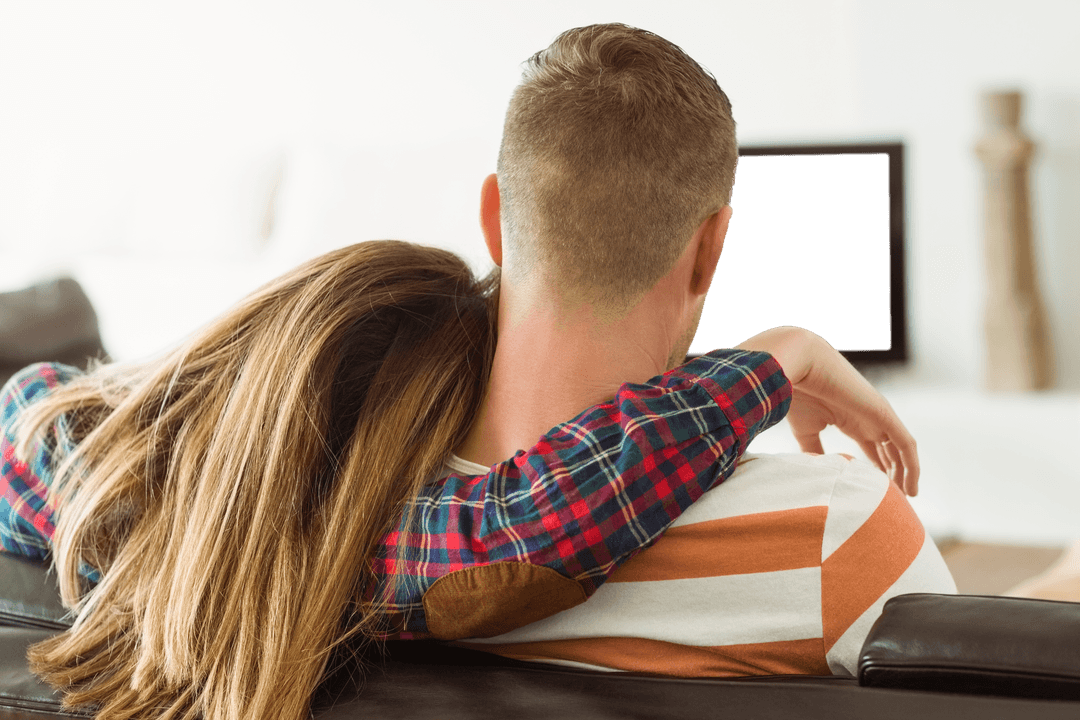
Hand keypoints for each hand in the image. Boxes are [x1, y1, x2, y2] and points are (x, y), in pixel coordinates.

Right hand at [738, 327, 919, 495]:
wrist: (800, 366)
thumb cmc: (799, 394)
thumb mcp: (806, 431)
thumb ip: (814, 451)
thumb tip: (816, 473)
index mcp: (853, 420)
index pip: (874, 449)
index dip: (878, 470)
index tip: (878, 493)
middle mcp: (870, 418)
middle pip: (891, 451)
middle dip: (895, 474)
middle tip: (897, 500)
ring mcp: (879, 416)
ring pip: (902, 450)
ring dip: (907, 473)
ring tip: (908, 497)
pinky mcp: (884, 415)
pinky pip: (906, 444)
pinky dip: (911, 466)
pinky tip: (911, 486)